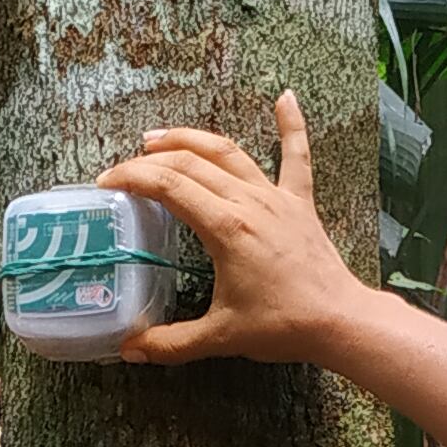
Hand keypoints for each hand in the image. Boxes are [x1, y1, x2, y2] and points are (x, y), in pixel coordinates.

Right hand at [101, 93, 377, 367]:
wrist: (339, 321)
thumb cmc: (283, 325)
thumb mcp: (220, 337)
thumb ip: (171, 343)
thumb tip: (130, 349)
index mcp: (226, 227)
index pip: (169, 187)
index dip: (132, 178)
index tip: (107, 184)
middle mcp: (249, 202)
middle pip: (191, 163)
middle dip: (151, 159)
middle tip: (125, 168)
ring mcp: (276, 198)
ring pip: (229, 152)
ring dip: (193, 139)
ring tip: (161, 136)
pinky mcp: (299, 203)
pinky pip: (296, 157)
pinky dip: (290, 126)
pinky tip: (284, 98)